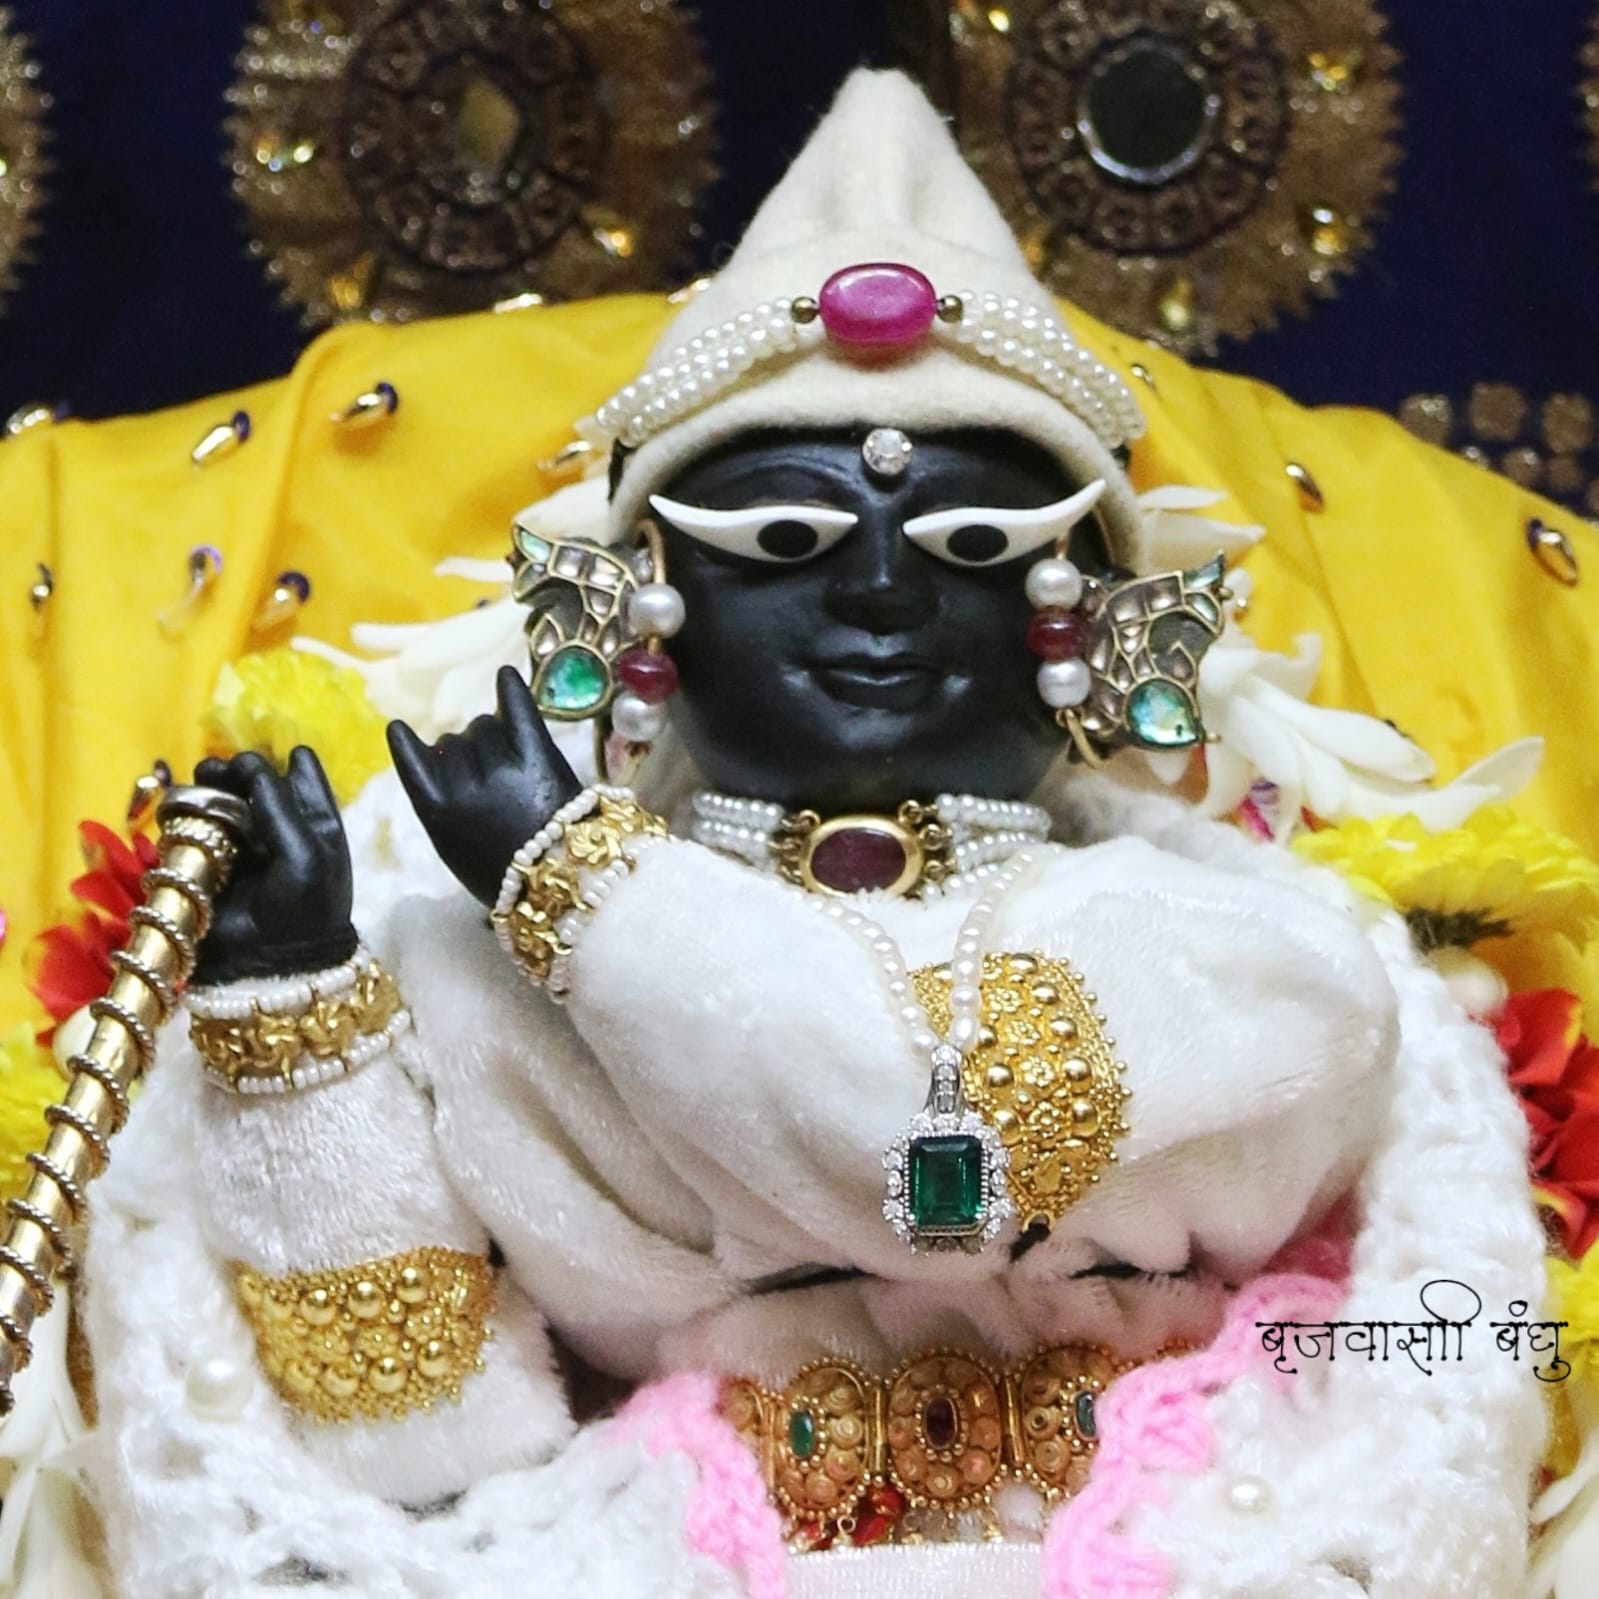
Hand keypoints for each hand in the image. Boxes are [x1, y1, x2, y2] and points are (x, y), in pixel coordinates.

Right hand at [189, 747, 357, 985]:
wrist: (273, 965)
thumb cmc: (303, 906)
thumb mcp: (304, 851)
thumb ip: (278, 804)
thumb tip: (249, 761)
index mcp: (315, 823)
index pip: (299, 776)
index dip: (279, 763)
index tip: (255, 764)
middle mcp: (280, 829)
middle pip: (254, 785)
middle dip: (233, 772)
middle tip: (212, 770)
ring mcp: (244, 846)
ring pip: (222, 803)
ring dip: (207, 789)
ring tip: (195, 783)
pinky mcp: (210, 865)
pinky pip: (197, 830)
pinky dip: (188, 817)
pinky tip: (181, 811)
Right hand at [388, 665, 582, 907]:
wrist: (563, 883)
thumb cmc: (507, 878)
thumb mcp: (456, 851)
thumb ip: (443, 808)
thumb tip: (442, 765)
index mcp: (435, 811)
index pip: (413, 762)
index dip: (407, 745)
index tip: (400, 729)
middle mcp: (462, 783)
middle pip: (454, 741)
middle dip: (466, 752)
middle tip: (489, 777)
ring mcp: (500, 766)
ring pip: (484, 725)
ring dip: (491, 734)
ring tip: (508, 761)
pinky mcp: (537, 754)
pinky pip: (517, 710)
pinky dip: (510, 689)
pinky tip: (505, 674)